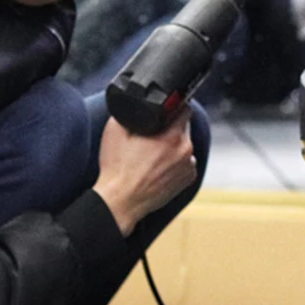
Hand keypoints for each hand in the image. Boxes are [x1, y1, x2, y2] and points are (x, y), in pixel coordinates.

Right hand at [94, 110, 196, 236]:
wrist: (120, 202)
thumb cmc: (117, 169)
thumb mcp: (116, 131)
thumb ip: (131, 112)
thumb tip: (139, 102)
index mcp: (172, 136)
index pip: (185, 109)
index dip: (175, 106)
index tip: (167, 108)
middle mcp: (185, 149)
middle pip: (184, 127)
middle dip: (171, 127)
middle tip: (153, 134)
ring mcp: (189, 165)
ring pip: (184, 144)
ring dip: (174, 144)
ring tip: (153, 153)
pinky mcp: (188, 178)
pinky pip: (185, 161)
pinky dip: (176, 160)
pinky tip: (159, 166)